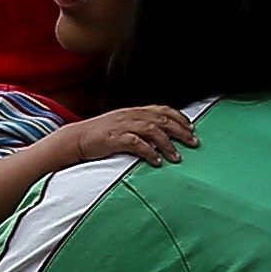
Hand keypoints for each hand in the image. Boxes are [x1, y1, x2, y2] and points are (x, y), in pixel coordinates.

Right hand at [48, 104, 198, 171]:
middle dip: (181, 131)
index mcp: (134, 111)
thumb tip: (162, 134)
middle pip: (162, 120)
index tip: (192, 128)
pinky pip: (136, 143)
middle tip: (194, 142)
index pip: (162, 110)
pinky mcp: (115, 138)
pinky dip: (149, 152)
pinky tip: (157, 161)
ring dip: (168, 144)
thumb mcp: (124, 124)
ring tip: (177, 158)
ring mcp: (123, 126)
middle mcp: (131, 115)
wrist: (77, 138)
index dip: (179, 117)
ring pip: (153, 130)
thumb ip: (141, 126)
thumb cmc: (102, 134)